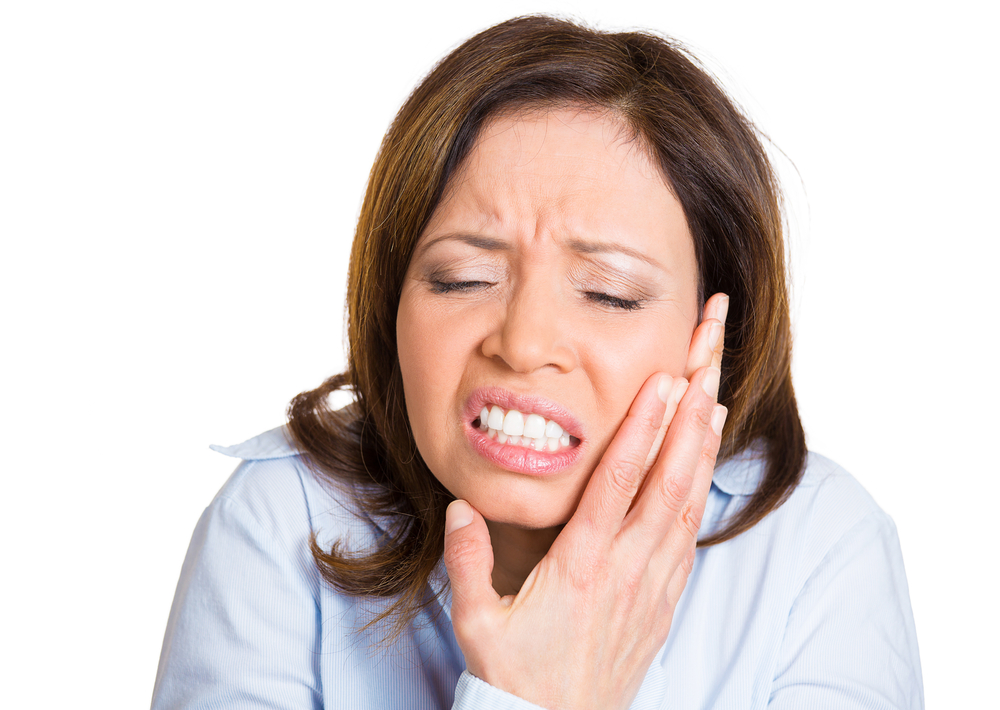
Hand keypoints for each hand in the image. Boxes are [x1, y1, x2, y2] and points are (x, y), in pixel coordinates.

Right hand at [444, 293, 728, 709]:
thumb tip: (463, 505)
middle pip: (668, 481)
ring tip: (715, 399)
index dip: (644, 429)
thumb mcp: (477, 621)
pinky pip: (689, 537)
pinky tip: (705, 467)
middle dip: (689, 418)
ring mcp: (651, 586)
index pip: (618, 483)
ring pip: (687, 505)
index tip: (664, 383)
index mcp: (581, 566)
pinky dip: (700, 493)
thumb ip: (467, 560)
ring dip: (702, 449)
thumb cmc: (517, 677)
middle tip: (706, 366)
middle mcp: (626, 570)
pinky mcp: (663, 602)